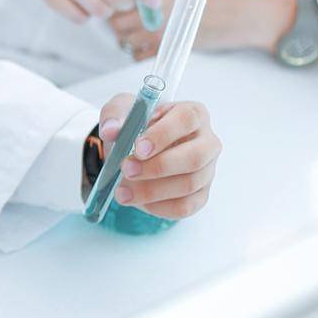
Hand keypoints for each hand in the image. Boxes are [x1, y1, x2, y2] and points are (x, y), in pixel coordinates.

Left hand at [98, 95, 221, 218]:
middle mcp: (207, 142)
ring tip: (122, 191)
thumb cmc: (136, 125)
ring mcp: (207, 170)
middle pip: (194, 157)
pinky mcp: (200, 194)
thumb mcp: (121, 111)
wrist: (135, 148)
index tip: (138, 148)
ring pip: (188, 184)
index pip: (187, 119)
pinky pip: (184, 206)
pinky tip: (137, 200)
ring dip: (152, 190)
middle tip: (126, 169)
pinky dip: (158, 206)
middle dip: (158, 167)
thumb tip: (110, 131)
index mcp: (193, 114)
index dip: (163, 134)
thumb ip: (114, 116)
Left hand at [110, 0, 295, 60]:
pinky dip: (138, 53)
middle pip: (117, 22)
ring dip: (127, 39)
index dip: (116, 4)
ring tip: (137, 35)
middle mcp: (156, 13)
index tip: (120, 5)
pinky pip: (139, 56)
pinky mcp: (169, 49)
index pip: (121, 0)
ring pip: (125, 41)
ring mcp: (161, 33)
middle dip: (117, 23)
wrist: (240, 16)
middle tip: (125, 22)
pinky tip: (147, 47)